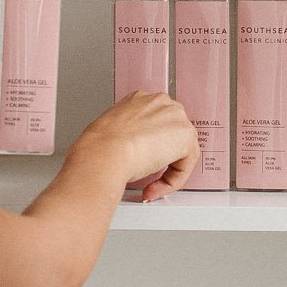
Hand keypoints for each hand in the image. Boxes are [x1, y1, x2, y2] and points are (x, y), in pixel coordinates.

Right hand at [78, 92, 199, 202]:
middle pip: (171, 133)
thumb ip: (126, 136)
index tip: (140, 161)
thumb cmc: (100, 146)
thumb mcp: (110, 133)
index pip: (154, 122)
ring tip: (150, 185)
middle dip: (162, 157)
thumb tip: (130, 150)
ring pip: (181, 149)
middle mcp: (160, 103)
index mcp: (139, 99)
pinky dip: (172, 181)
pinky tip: (155, 187)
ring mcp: (175, 116)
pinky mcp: (186, 136)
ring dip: (167, 171)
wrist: (105, 153)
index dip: (149, 145)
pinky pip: (185, 164)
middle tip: (148, 176)